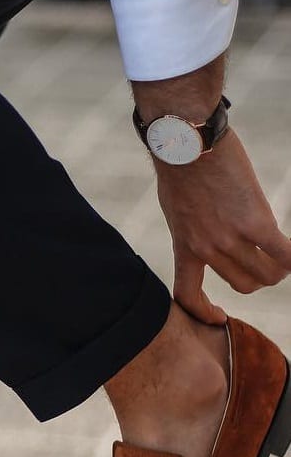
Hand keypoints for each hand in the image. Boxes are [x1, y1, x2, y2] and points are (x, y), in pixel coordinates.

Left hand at [154, 128, 290, 322]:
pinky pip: (285, 255)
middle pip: (243, 284)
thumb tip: (210, 229)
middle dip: (258, 276)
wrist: (187, 141)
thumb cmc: (181, 163)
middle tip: (266, 259)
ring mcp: (232, 239)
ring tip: (283, 253)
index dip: (204, 313)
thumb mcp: (177, 205)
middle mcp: (207, 249)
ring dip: (280, 268)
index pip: (188, 295)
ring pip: (267, 275)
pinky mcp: (256, 223)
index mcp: (185, 245)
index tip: (218, 316)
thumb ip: (194, 226)